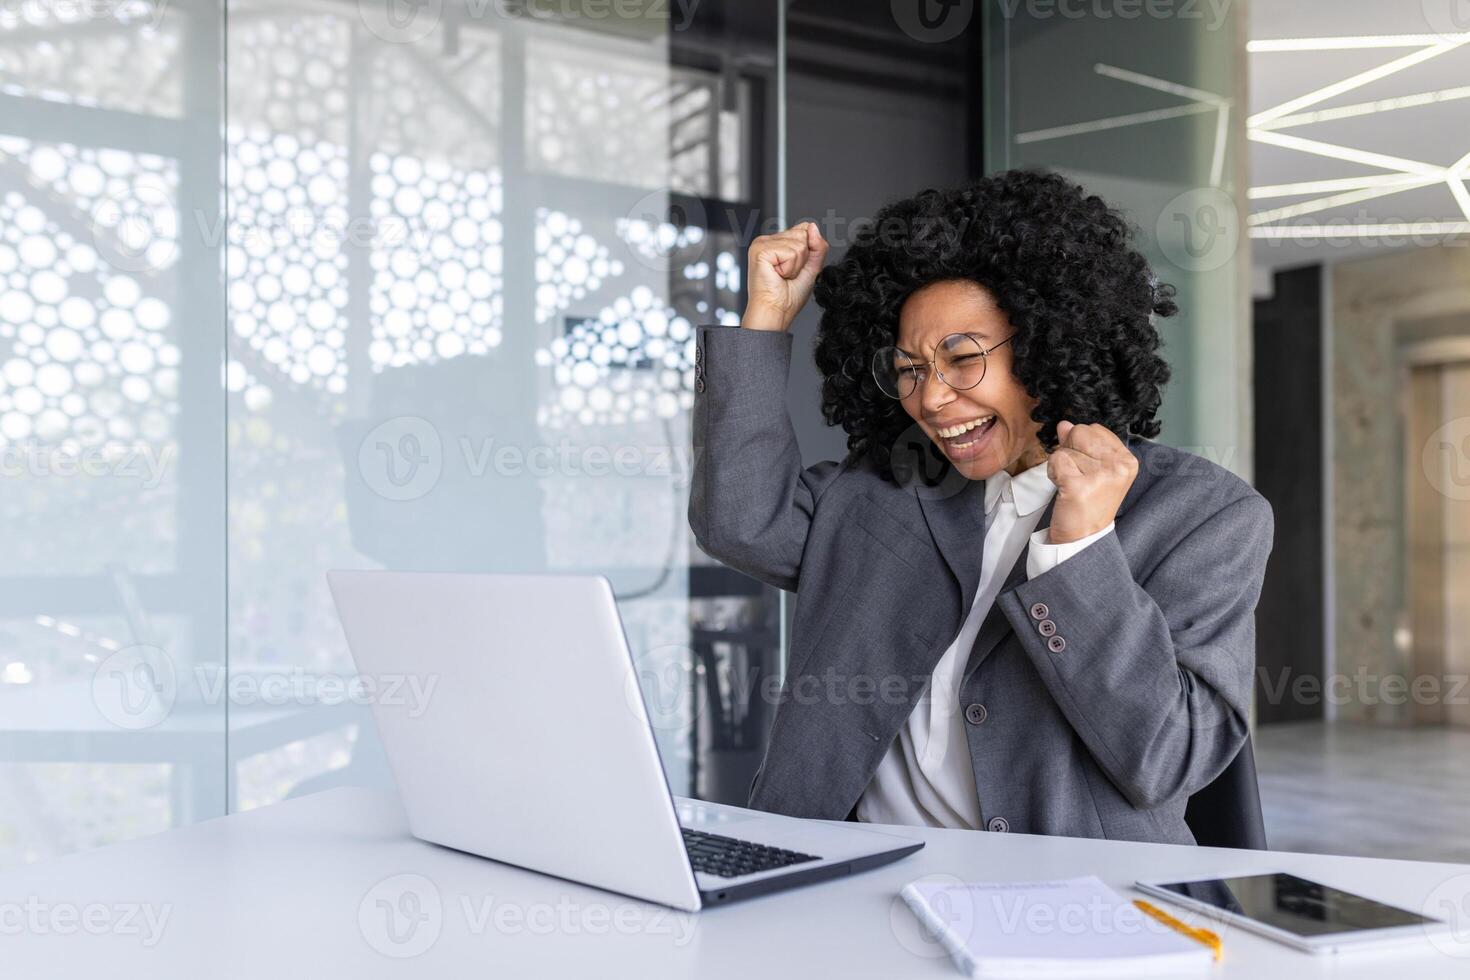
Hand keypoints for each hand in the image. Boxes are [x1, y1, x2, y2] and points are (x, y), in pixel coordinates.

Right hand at [741, 222, 828, 331]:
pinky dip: (789, 268)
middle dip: (802, 259)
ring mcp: (761, 243)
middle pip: (802, 234)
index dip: (807, 251)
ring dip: (796, 265)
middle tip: (788, 274)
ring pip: (798, 244)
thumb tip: (812, 227)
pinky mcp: (760, 250)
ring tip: (782, 276)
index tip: (795, 269)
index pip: (803, 229)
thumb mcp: (811, 268)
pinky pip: (790, 252)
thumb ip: (817, 246)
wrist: (776, 312)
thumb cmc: (788, 297)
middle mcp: (767, 240)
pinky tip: (777, 275)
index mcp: (776, 243)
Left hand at [1045, 421, 1137, 544]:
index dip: (1081, 445)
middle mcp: (1119, 466)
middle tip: (1076, 477)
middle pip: (1079, 432)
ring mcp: (1101, 476)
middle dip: (1070, 452)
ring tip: (1071, 485)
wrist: (1083, 538)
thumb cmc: (1088, 503)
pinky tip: (1064, 489)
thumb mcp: (1092, 469)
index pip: (1094, 428)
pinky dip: (1053, 474)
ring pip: (1065, 448)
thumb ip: (1081, 444)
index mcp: (1127, 460)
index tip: (1086, 468)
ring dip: (1060, 465)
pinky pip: (1056, 461)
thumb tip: (1065, 424)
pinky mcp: (1079, 486)